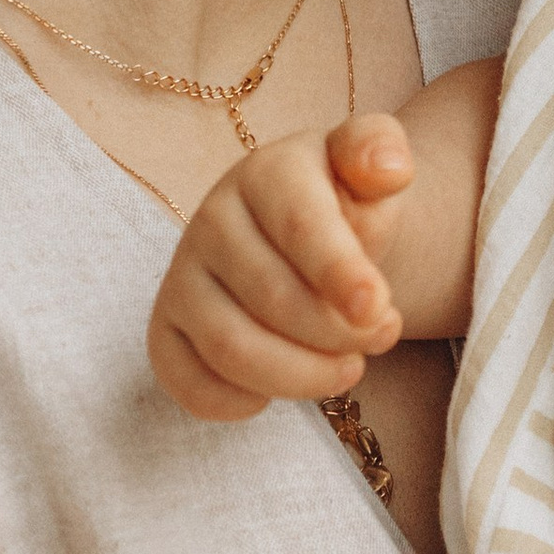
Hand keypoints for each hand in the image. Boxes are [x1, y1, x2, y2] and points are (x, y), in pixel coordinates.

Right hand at [146, 118, 413, 418]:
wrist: (308, 234)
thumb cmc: (345, 203)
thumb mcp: (369, 166)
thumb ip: (379, 153)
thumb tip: (387, 169)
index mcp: (266, 174)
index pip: (298, 225)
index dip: (340, 273)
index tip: (379, 310)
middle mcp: (211, 221)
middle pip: (271, 298)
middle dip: (337, 332)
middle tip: (383, 336)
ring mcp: (182, 278)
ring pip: (231, 348)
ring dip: (301, 375)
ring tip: (349, 368)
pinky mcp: (166, 329)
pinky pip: (189, 383)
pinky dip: (241, 401)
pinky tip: (283, 388)